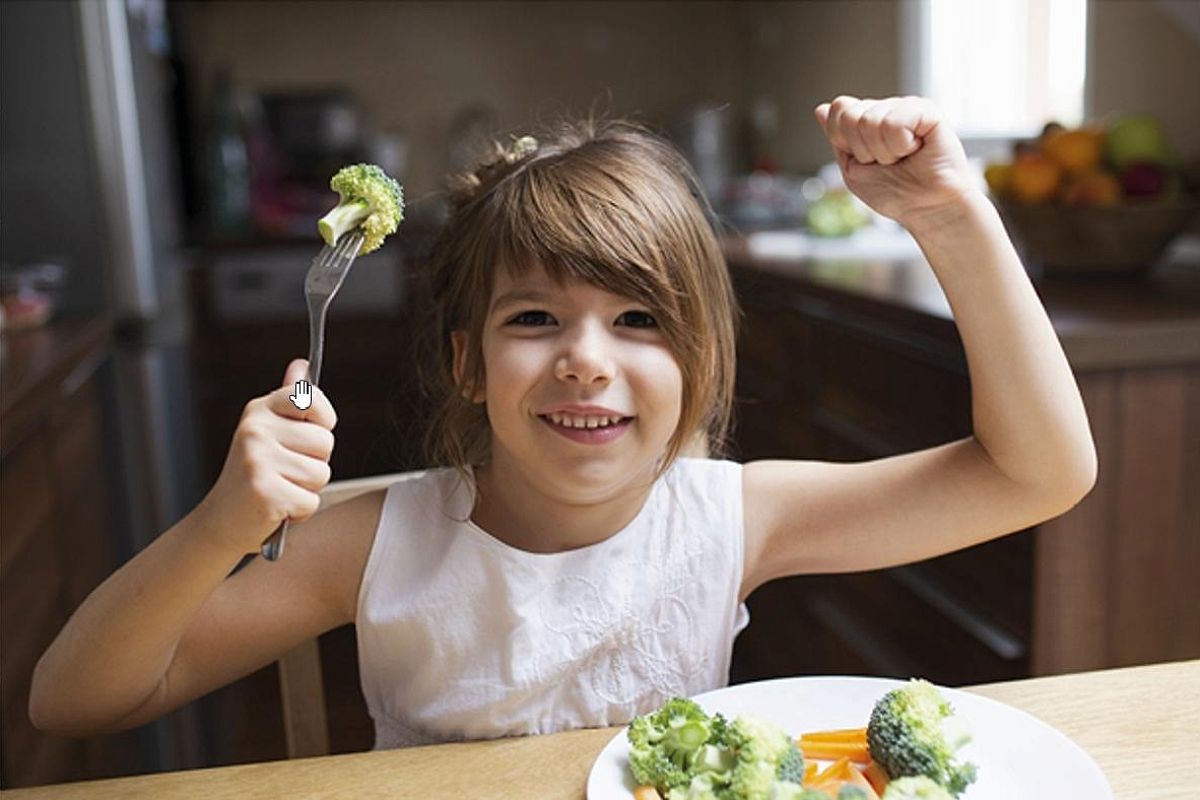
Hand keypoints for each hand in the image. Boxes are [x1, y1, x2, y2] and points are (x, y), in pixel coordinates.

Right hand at [198, 358, 337, 553]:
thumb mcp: (269, 433)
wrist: (221, 521)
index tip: (304, 438)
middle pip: (325, 442)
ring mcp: (257, 459)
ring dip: (307, 489)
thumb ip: (291, 401)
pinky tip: (276, 508)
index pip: (312, 399)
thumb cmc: (254, 477)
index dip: (321, 423)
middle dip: (314, 463)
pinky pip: (311, 501)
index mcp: (259, 410)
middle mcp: (255, 429)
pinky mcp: (264, 491)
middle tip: (284, 472)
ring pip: (321, 473)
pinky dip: (299, 511)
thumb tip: (301, 366)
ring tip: (280, 489)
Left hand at [814, 96, 977, 229]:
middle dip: (863, 149)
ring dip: (884, 152)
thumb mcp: (852, 170)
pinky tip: (916, 150)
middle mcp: (886, 108)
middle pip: (851, 114)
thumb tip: (821, 109)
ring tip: (903, 159)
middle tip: (887, 162)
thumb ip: (837, 138)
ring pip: (870, 121)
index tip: (866, 160)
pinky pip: (894, 123)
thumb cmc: (895, 193)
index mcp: (867, 119)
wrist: (926, 209)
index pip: (839, 109)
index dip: (845, 141)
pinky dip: (900, 146)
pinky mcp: (927, 110)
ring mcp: (906, 106)